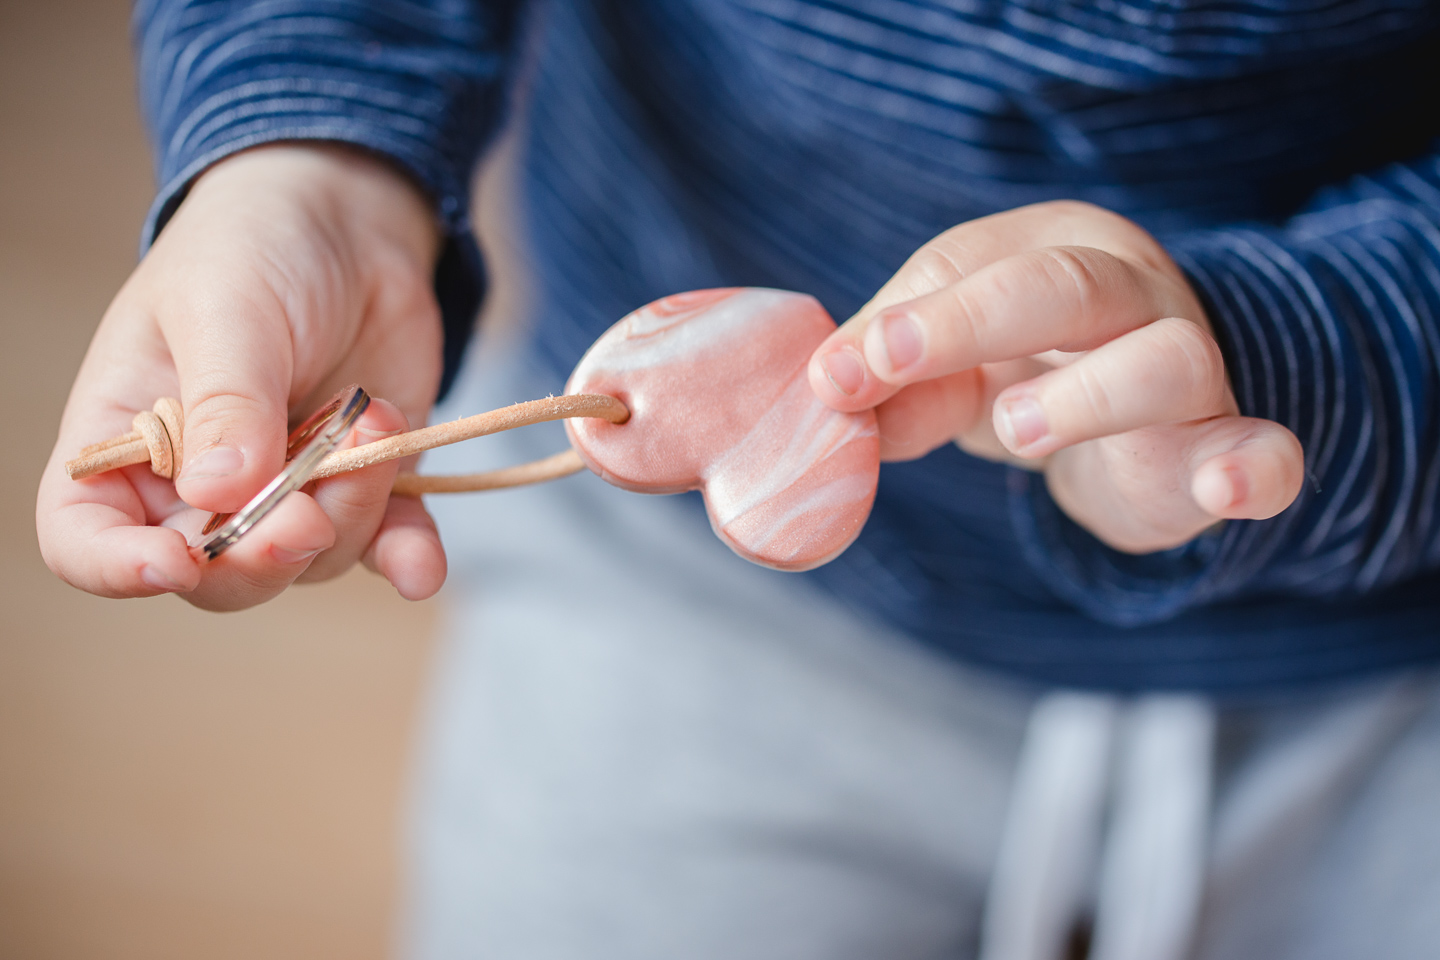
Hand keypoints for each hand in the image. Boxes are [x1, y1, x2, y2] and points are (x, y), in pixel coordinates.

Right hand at [37, 144, 447, 608]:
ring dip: (350, 509)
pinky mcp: (359, 487)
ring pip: (309, 560)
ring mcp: (285, 493)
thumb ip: (225, 401)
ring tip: (370, 417)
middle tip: (308, 511)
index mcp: (123, 440)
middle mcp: (196, 485)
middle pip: (214, 575)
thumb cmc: (255, 249)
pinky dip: (405, 556)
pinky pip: (382, 545)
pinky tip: (421, 568)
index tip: (173, 561)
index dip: (117, 567)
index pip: (84, 536)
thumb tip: (219, 492)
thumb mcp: (226, 308)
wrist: (349, 224)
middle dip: (263, 555)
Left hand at [807, 200, 1304, 552]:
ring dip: (1088, 395)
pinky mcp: (1225, 449)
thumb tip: (830, 401)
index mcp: (1055, 251)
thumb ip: (894, 378)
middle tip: (890, 365)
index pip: (974, 263)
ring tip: (1015, 430)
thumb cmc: (1030, 369)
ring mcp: (1193, 370)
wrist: (1143, 428)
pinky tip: (1225, 488)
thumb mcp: (952, 364)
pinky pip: (1264, 453)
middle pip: (1067, 286)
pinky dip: (1252, 468)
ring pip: (1168, 359)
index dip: (903, 318)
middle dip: (970, 321)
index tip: (835, 377)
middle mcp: (1133, 294)